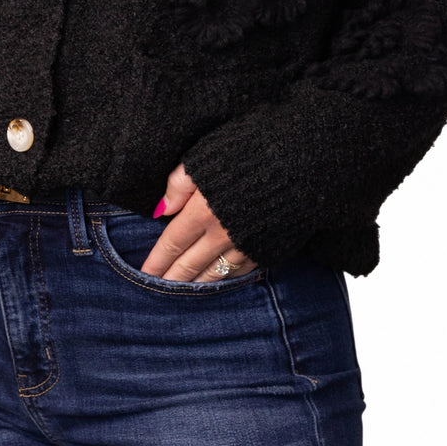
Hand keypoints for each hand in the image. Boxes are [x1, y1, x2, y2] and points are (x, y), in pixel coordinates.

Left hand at [141, 163, 257, 282]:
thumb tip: (160, 208)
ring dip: (195, 285)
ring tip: (181, 293)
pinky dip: (224, 279)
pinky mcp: (268, 249)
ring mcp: (246, 245)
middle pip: (189, 265)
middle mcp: (222, 235)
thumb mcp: (205, 157)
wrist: (303, 161)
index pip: (172, 244)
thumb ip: (179, 183)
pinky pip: (240, 272)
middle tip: (156, 293)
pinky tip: (217, 281)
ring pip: (214, 274)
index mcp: (202, 212)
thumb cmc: (250, 151)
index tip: (143, 274)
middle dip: (170, 280)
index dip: (156, 261)